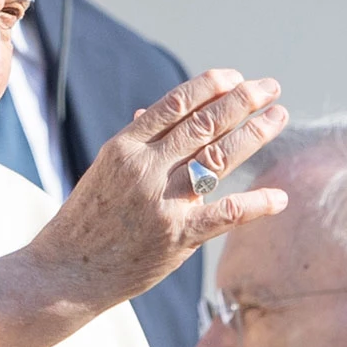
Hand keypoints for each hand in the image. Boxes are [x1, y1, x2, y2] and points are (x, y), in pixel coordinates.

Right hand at [0, 69, 288, 346]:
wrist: (66, 269)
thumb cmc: (85, 219)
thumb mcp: (102, 172)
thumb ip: (132, 144)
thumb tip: (149, 111)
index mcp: (123, 147)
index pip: (174, 105)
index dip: (209, 86)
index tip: (235, 77)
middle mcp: (144, 167)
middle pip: (204, 124)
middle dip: (243, 101)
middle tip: (270, 87)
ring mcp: (162, 200)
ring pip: (219, 158)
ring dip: (255, 134)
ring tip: (278, 116)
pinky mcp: (177, 235)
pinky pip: (226, 214)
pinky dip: (256, 204)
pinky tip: (279, 196)